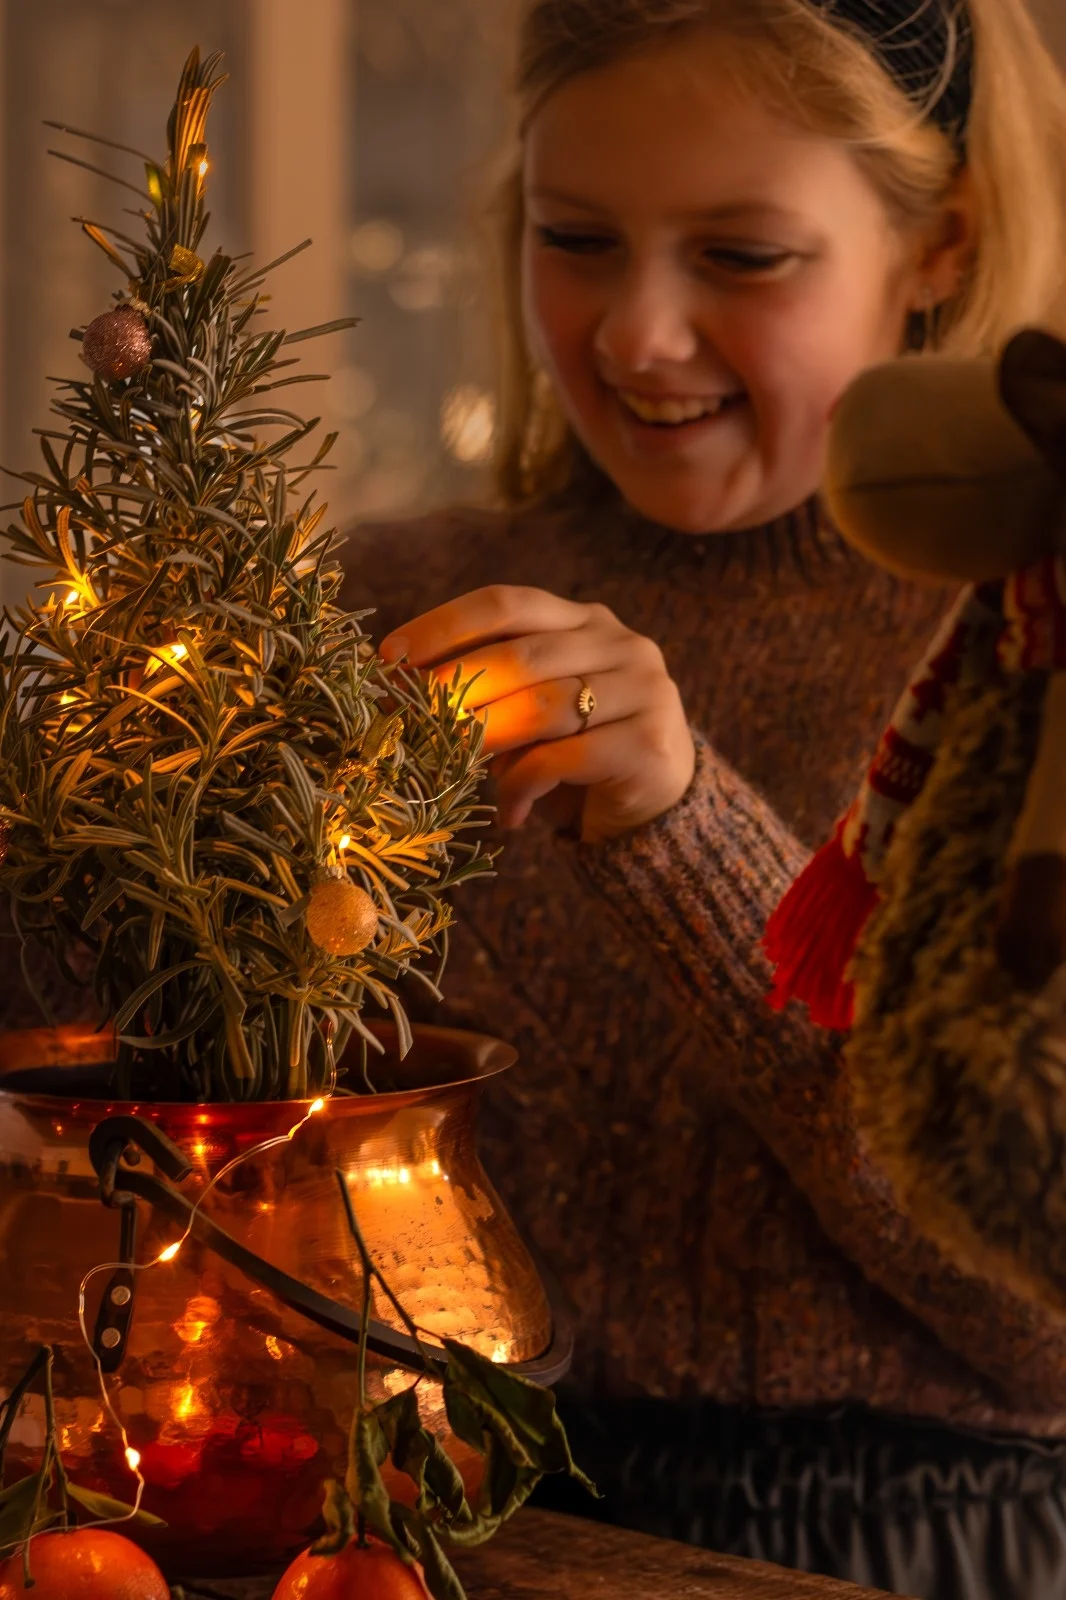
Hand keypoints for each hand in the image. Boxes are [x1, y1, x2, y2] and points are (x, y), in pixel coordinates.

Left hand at [380, 585, 694, 842]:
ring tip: (449, 762)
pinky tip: (508, 813)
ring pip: (543, 705)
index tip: (391, 657)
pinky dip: (523, 786)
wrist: (658, 811)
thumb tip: (396, 692)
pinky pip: (563, 758)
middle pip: (522, 653)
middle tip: (409, 715)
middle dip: (455, 684)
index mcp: (585, 620)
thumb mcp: (528, 715)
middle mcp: (621, 644)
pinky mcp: (648, 743)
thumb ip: (485, 694)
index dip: (444, 625)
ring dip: (485, 737)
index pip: (506, 603)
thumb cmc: (577, 756)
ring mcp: (643, 690)